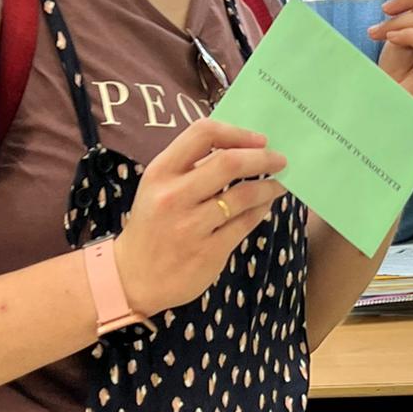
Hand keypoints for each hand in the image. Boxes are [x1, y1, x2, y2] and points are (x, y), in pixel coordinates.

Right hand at [113, 118, 287, 315]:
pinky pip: (245, 223)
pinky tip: (265, 206)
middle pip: (229, 163)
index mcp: (160, 172)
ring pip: (243, 196)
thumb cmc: (152, 225)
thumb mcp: (158, 188)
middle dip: (263, 158)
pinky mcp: (208, 252)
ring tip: (278, 184)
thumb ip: (191, 167)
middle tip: (280, 160)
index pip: (203, 134)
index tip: (259, 139)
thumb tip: (242, 147)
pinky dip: (261, 210)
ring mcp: (191, 226)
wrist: (131, 278)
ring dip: (269, 187)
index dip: (237, 133)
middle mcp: (174, 196)